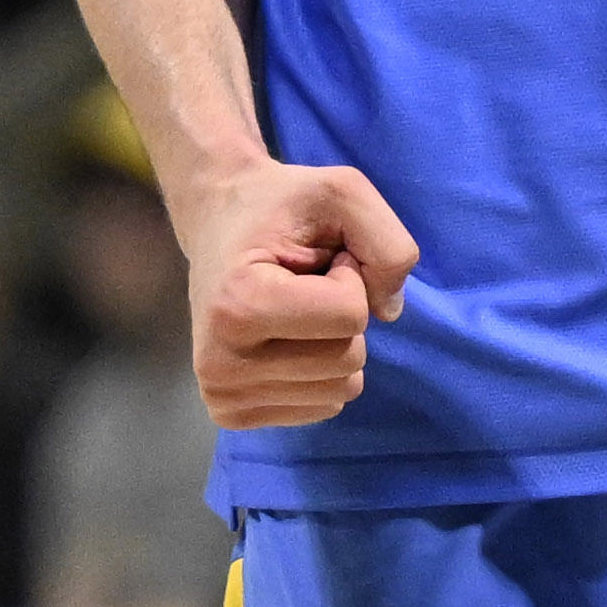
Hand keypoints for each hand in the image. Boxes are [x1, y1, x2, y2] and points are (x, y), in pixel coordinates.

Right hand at [176, 155, 414, 429]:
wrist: (216, 221)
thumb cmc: (279, 206)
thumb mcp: (342, 192)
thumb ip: (386, 243)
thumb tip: (390, 313)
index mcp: (238, 304)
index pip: (351, 316)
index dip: (351, 277)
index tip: (313, 256)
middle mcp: (222, 363)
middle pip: (349, 360)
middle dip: (344, 314)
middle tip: (302, 282)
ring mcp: (223, 396)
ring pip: (341, 389)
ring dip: (333, 342)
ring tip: (294, 306)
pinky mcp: (232, 414)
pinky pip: (324, 406)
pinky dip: (319, 370)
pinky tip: (283, 336)